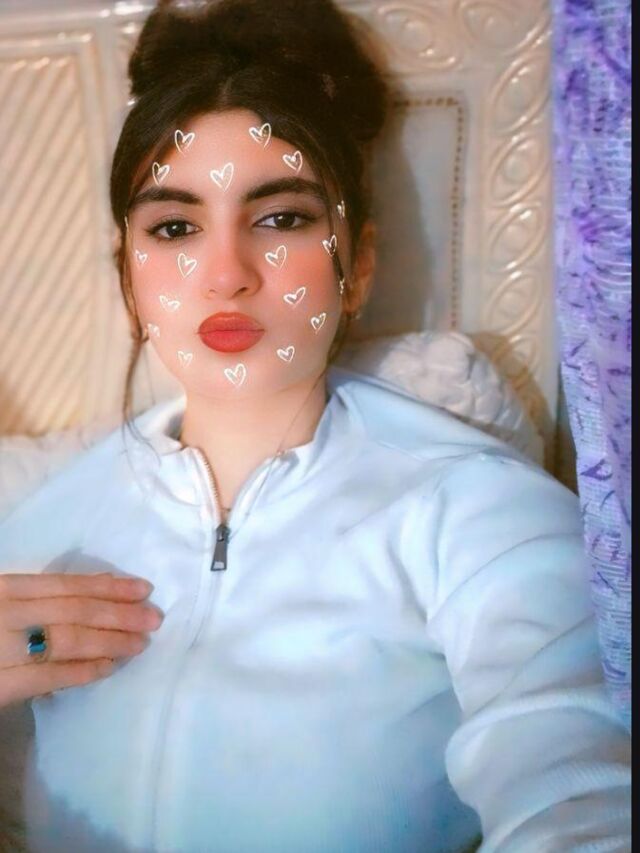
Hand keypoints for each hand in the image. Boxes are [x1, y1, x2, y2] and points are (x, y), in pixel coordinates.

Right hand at [0, 571, 162, 707]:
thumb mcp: (6, 603)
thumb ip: (43, 598)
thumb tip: (103, 586)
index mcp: (6, 588)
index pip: (67, 585)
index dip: (109, 587)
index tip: (143, 588)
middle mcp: (7, 614)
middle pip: (76, 611)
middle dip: (120, 614)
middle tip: (154, 618)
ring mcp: (2, 649)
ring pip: (69, 641)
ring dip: (111, 641)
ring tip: (140, 643)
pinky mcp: (0, 684)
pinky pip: (50, 676)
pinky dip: (83, 670)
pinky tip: (109, 667)